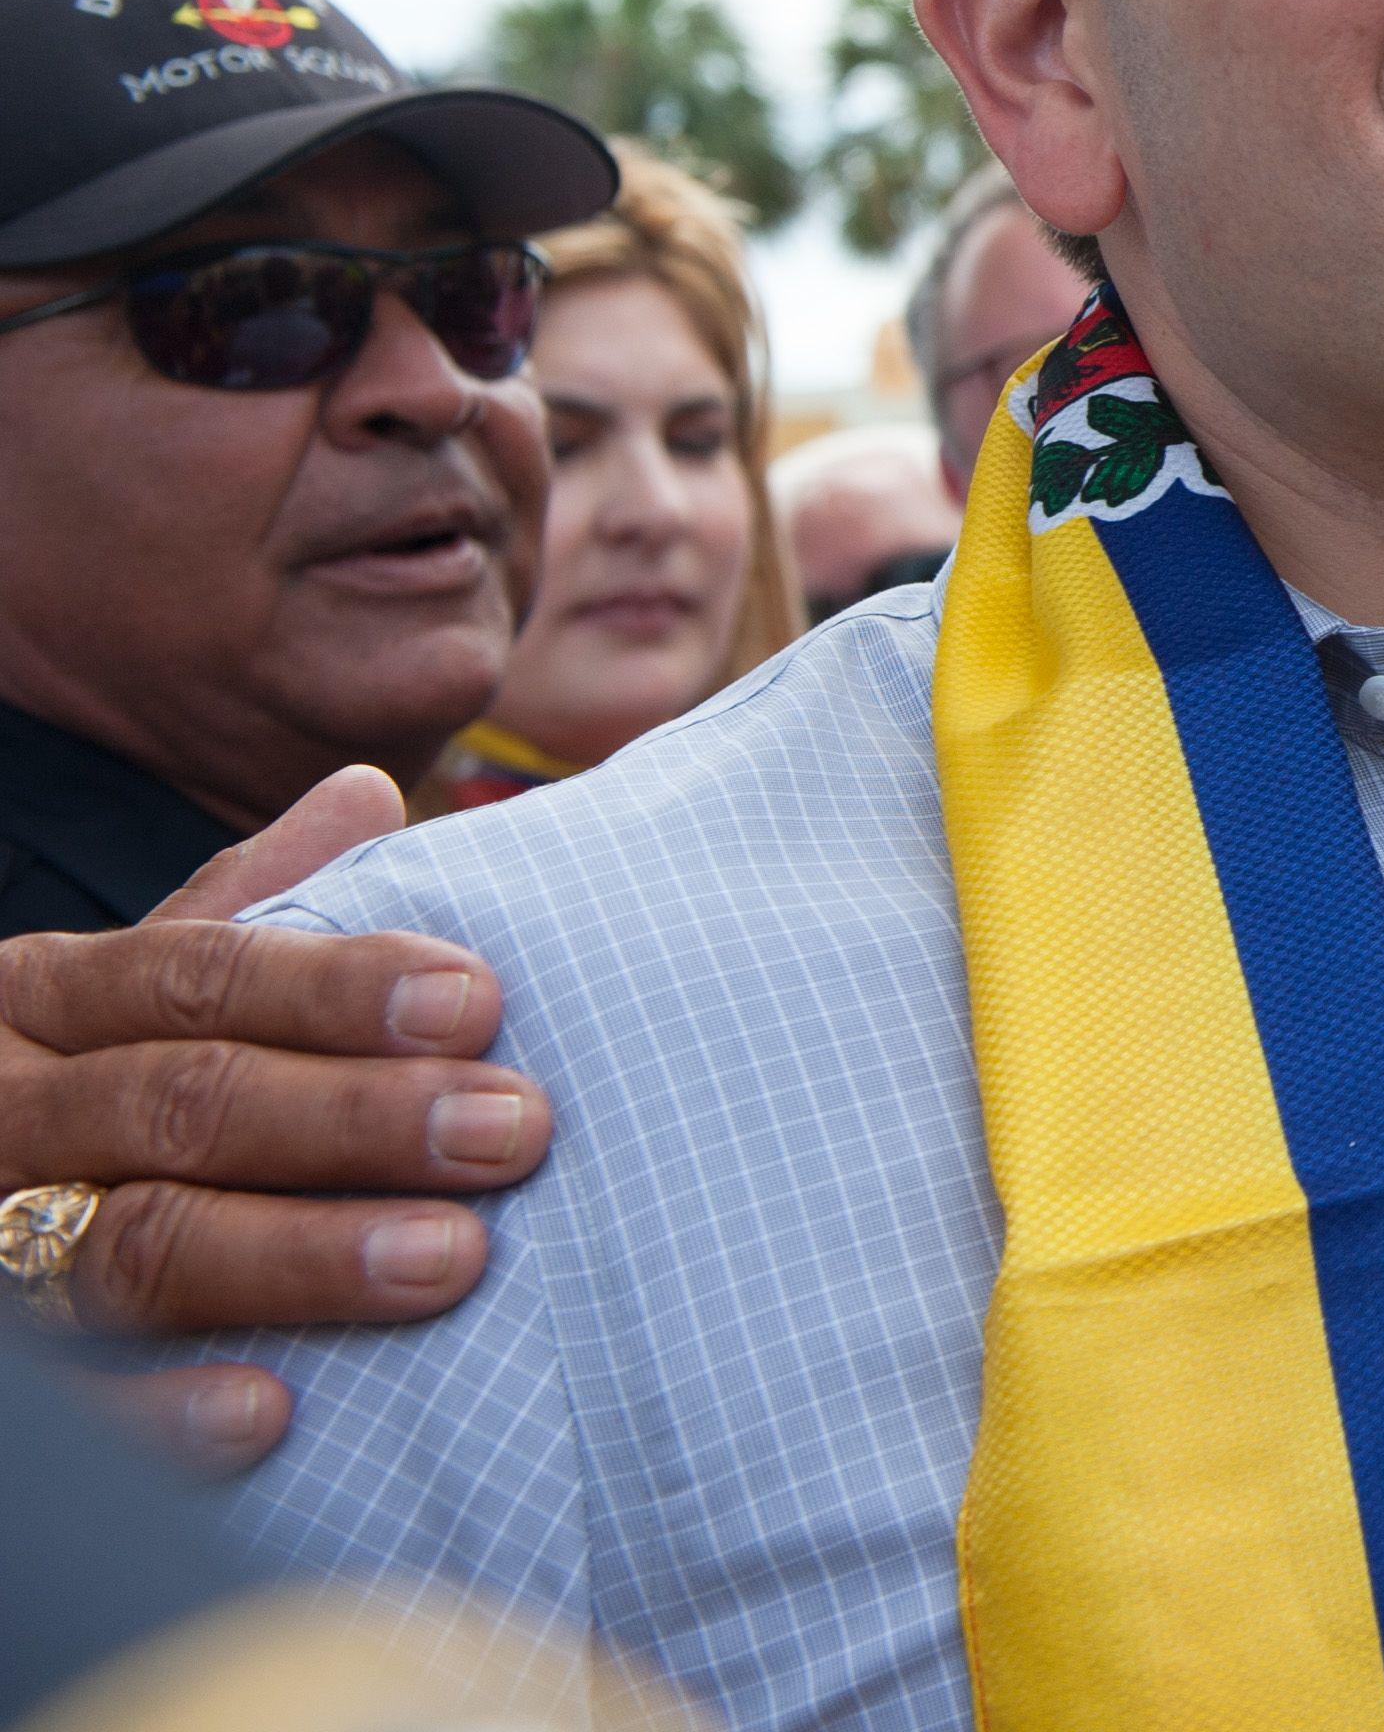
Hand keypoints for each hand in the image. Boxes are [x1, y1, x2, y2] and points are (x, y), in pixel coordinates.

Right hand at [0, 766, 548, 1473]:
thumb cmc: (79, 1085)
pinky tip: (271, 1412)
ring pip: (135, 1243)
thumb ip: (244, 904)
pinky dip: (160, 1409)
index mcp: (48, 999)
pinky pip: (68, 1396)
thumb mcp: (129, 987)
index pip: (202, 975)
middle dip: (357, 1117)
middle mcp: (6, 1111)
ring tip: (449, 1259)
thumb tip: (366, 792)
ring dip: (299, 1256)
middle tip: (511, 1131)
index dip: (339, 988)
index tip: (480, 1001)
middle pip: (184, 1103)